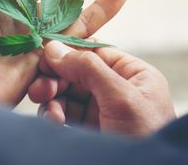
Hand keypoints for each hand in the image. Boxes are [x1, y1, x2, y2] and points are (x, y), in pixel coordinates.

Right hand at [28, 41, 175, 136]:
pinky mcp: (90, 130)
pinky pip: (65, 114)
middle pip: (76, 72)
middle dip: (56, 79)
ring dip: (52, 100)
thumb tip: (55, 47)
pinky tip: (55, 122)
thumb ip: (89, 68)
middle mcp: (117, 89)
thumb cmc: (146, 139)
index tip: (44, 56)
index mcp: (134, 74)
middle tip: (41, 89)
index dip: (68, 52)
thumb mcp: (121, 98)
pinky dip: (54, 115)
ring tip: (51, 113)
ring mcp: (103, 111)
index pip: (95, 52)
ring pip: (66, 93)